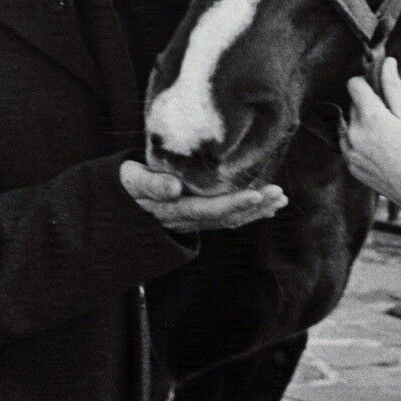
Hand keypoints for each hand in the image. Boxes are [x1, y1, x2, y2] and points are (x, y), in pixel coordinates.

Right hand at [119, 161, 286, 232]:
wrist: (120, 199)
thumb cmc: (125, 182)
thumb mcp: (130, 179)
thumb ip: (149, 184)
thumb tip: (174, 188)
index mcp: (171, 209)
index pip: (207, 209)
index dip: (233, 204)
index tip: (256, 194)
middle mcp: (186, 220)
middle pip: (224, 217)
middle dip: (254, 207)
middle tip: (278, 193)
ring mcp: (194, 221)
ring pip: (229, 220)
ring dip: (257, 210)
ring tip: (280, 198)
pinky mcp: (199, 217)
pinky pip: (227, 218)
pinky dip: (249, 212)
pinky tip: (268, 205)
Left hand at [341, 57, 400, 235]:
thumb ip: (393, 88)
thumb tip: (387, 62)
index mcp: (370, 118)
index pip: (353, 85)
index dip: (366, 83)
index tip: (379, 89)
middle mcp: (354, 134)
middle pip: (353, 106)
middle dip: (368, 106)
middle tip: (392, 120)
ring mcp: (349, 152)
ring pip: (350, 125)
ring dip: (363, 124)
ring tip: (387, 138)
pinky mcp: (350, 166)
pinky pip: (350, 144)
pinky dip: (361, 142)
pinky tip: (382, 152)